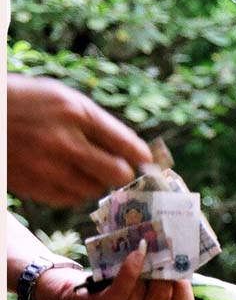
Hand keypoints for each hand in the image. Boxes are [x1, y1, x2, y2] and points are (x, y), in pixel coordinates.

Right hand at [6, 74, 152, 206]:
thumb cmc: (26, 103)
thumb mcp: (63, 99)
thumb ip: (97, 123)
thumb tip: (135, 152)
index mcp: (76, 113)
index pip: (127, 145)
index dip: (141, 157)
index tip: (144, 161)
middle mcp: (65, 141)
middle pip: (118, 174)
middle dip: (121, 172)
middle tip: (115, 168)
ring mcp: (48, 166)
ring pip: (95, 190)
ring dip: (94, 182)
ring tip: (79, 167)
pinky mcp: (33, 185)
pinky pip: (71, 200)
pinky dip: (74, 192)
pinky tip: (64, 176)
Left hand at [33, 245, 194, 299]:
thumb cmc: (119, 292)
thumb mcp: (146, 294)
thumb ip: (165, 284)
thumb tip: (181, 258)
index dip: (184, 288)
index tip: (179, 268)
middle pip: (162, 296)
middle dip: (162, 272)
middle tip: (161, 256)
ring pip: (142, 289)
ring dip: (142, 270)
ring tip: (141, 258)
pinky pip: (123, 288)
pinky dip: (131, 269)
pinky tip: (136, 255)